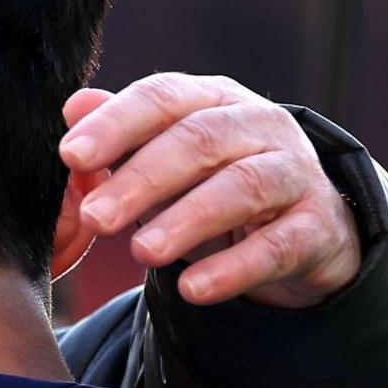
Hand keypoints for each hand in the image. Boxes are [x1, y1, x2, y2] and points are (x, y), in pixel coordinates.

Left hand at [59, 72, 361, 307]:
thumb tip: (73, 107)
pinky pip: (278, 245)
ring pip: (242, 187)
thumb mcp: (163, 158)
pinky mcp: (317, 227)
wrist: (302, 227)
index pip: (163, 98)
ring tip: (141, 252)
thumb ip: (120, 136)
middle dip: (141, 179)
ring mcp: (295, 173)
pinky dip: (233, 268)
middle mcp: (259, 125)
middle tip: (95, 217)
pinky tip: (193, 289)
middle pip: (199, 141)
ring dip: (187, 220)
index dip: (116, 124)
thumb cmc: (212, 182)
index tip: (71, 156)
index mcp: (213, 100)